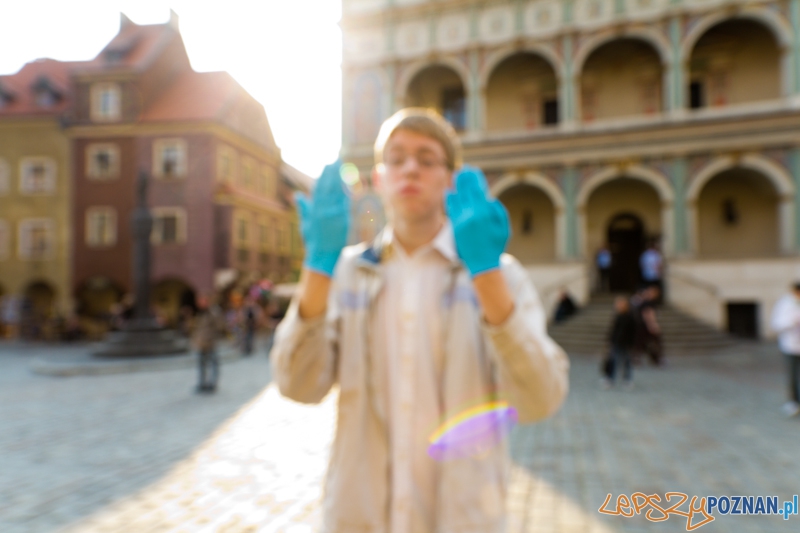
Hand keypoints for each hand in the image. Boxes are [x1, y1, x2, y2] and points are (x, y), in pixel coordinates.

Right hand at [294, 161, 350, 276]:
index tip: (327, 165)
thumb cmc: (313, 241)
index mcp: (315, 209)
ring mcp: (334, 215)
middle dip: (333, 173)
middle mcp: (324, 210)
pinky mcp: (344, 221)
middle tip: (337, 160)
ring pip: (338, 193)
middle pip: (329, 187)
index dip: (324, 175)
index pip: (319, 188)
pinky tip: (352, 183)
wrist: (322, 256)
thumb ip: (304, 208)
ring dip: (342, 179)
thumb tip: (298, 195)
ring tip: (345, 167)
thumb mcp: (306, 224)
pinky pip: (347, 204)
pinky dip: (349, 193)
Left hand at [445, 165, 509, 276]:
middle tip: (463, 168)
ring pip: (457, 198)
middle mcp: (471, 214)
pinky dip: (450, 199)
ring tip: (455, 175)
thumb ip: (497, 211)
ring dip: (456, 185)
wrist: (482, 263)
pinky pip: (451, 209)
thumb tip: (488, 198)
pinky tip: (449, 191)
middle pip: (466, 190)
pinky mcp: (455, 226)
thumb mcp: (504, 227)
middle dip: (464, 178)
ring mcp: (461, 220)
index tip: (474, 170)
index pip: (478, 189)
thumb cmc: (496, 244)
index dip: (475, 178)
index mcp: (484, 213)